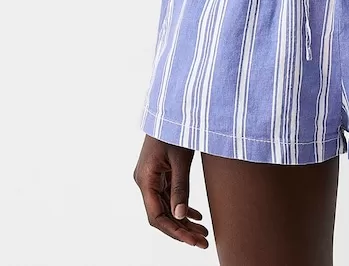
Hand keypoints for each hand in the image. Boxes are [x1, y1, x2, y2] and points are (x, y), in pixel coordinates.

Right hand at [133, 134, 209, 248]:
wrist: (171, 108)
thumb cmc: (174, 129)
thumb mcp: (180, 159)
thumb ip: (180, 188)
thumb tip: (181, 216)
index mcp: (145, 179)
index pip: (157, 216)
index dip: (175, 232)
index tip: (193, 241)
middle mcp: (145, 181)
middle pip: (162, 215)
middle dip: (182, 230)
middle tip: (203, 241)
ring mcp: (151, 177)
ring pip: (167, 207)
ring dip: (183, 220)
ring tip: (203, 231)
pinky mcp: (159, 173)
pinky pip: (169, 196)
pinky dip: (182, 206)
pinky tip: (196, 216)